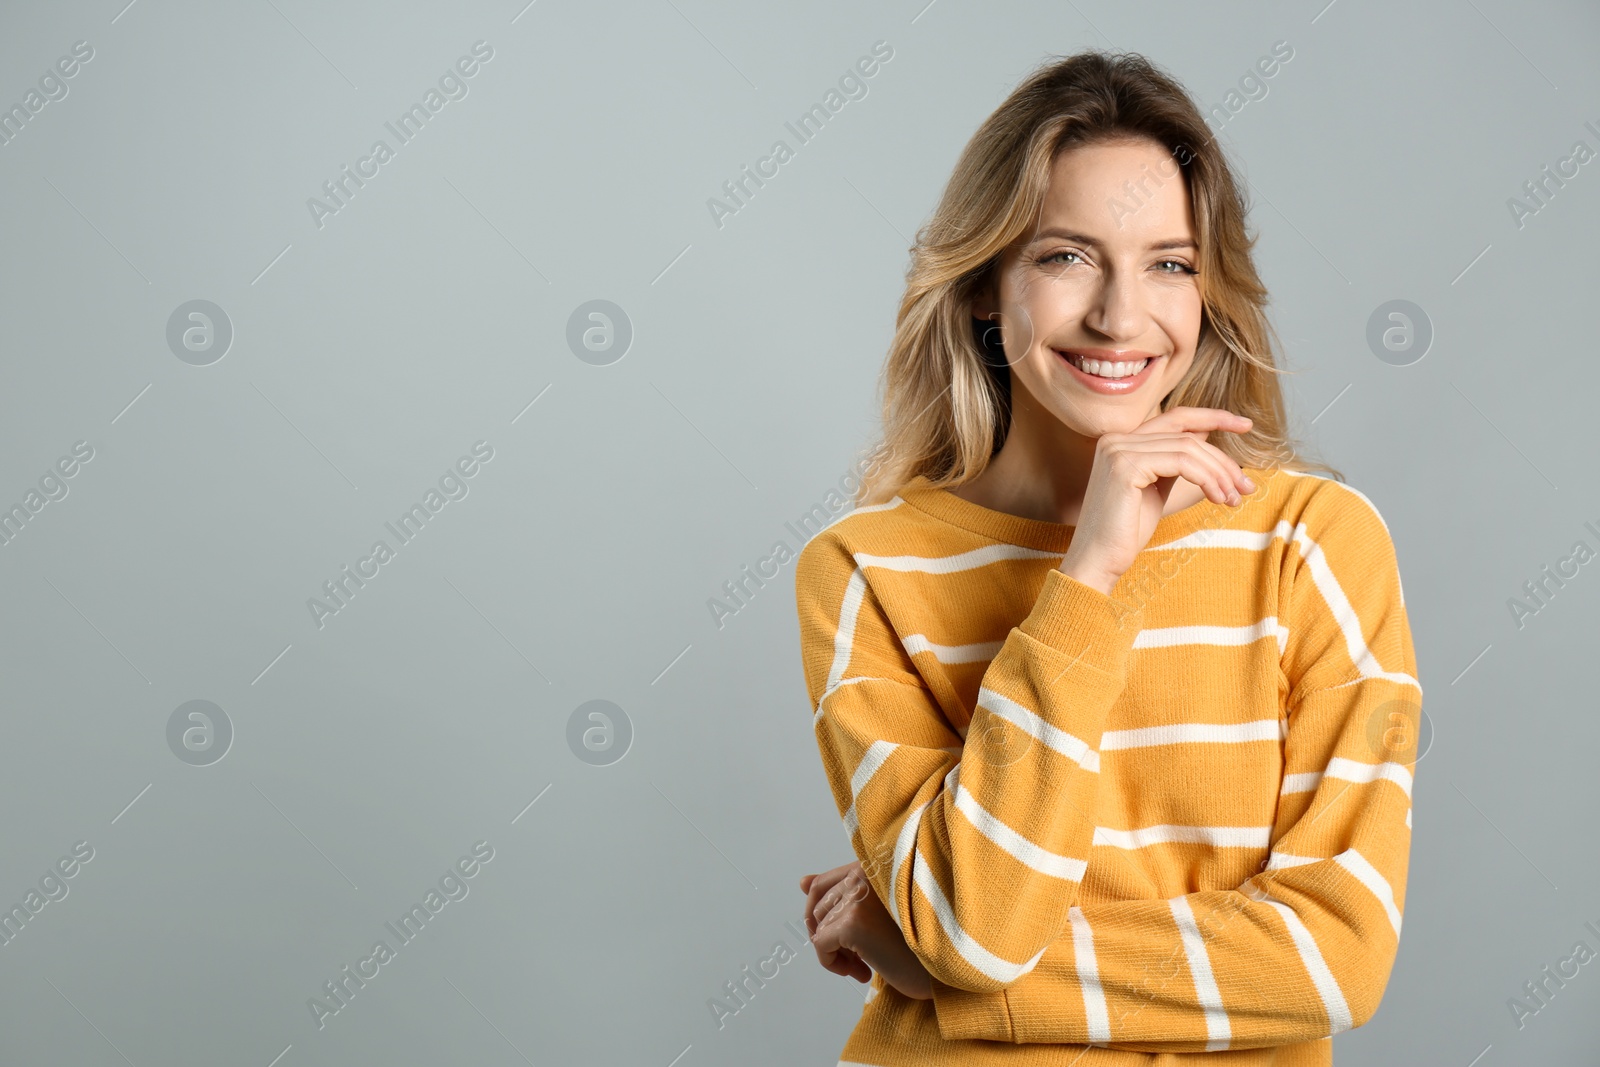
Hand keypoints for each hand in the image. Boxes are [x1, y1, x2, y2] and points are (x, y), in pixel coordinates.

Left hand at [800, 861, 934, 999]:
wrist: (946, 967)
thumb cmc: (917, 941)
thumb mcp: (876, 911)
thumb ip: (841, 892)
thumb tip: (802, 881)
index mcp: (871, 866)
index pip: (822, 884)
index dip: (820, 914)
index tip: (837, 938)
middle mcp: (863, 874)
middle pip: (817, 908)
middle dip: (830, 938)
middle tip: (856, 959)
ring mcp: (857, 896)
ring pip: (819, 928)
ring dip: (837, 954)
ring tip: (866, 966)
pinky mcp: (853, 922)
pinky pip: (820, 946)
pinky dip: (833, 964)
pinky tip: (863, 972)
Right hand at [1058, 406, 1256, 593]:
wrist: (1098, 561)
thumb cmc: (1126, 533)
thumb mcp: (1155, 489)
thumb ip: (1174, 463)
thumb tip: (1208, 440)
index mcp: (1121, 441)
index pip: (1175, 418)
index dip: (1213, 417)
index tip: (1245, 426)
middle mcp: (1115, 439)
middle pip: (1186, 434)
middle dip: (1223, 459)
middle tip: (1246, 486)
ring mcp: (1118, 450)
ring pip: (1188, 447)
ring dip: (1219, 473)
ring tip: (1233, 499)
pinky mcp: (1125, 466)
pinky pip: (1181, 462)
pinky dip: (1207, 479)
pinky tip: (1217, 498)